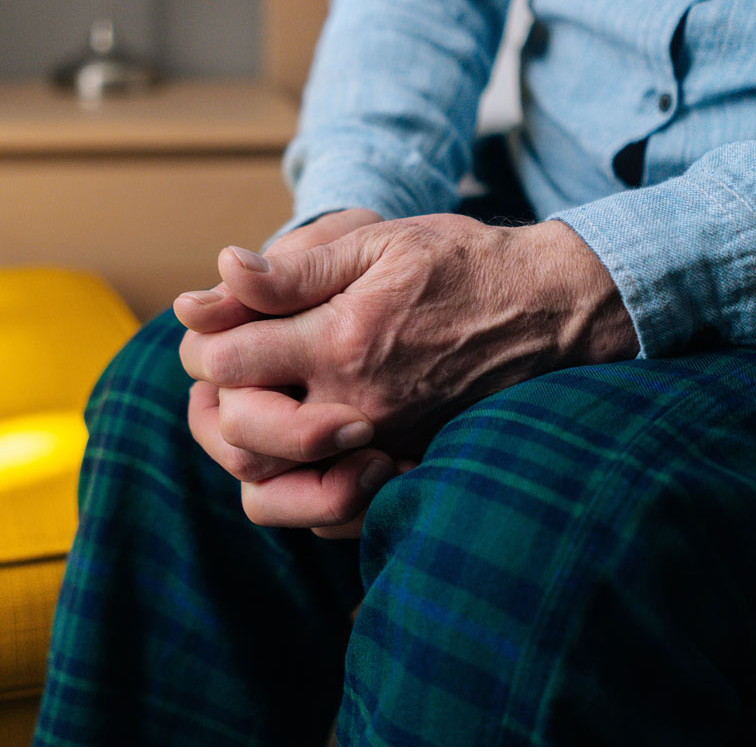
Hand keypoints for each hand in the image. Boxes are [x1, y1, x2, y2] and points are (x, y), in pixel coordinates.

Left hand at [179, 215, 637, 533]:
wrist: (548, 312)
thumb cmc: (460, 266)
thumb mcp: (378, 243)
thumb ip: (296, 266)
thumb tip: (222, 272)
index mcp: (341, 341)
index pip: (226, 362)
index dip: (206, 340)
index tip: (221, 323)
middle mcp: (356, 406)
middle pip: (238, 433)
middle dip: (216, 399)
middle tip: (230, 369)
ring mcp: (380, 447)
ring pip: (270, 487)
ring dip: (246, 448)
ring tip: (253, 406)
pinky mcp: (401, 470)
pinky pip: (324, 514)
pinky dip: (294, 489)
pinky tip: (296, 443)